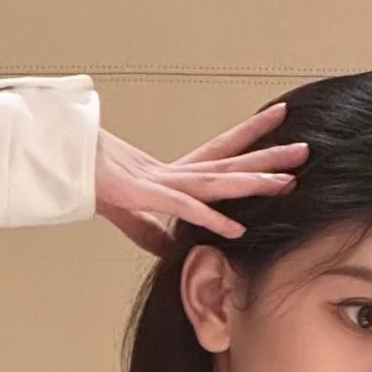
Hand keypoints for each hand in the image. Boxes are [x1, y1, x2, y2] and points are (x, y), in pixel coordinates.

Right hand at [95, 101, 309, 255]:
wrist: (65, 166)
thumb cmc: (97, 183)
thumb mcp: (134, 217)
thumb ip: (155, 232)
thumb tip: (168, 250)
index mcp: (178, 174)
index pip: (224, 152)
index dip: (252, 138)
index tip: (281, 121)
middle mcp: (179, 174)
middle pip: (233, 163)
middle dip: (270, 156)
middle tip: (306, 150)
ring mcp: (165, 182)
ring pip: (220, 181)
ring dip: (254, 182)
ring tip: (287, 179)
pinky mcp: (147, 195)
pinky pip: (187, 210)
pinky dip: (212, 219)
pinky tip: (237, 228)